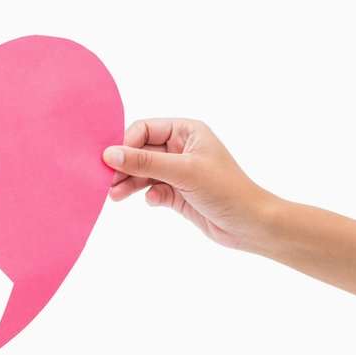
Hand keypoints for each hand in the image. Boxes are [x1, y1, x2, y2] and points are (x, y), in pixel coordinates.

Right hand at [102, 118, 278, 250]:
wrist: (249, 225)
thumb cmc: (225, 190)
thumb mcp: (183, 172)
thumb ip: (144, 162)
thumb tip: (109, 154)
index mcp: (186, 131)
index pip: (144, 129)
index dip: (126, 144)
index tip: (110, 161)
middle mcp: (180, 148)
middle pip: (139, 151)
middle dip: (124, 166)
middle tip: (106, 182)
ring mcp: (177, 171)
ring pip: (142, 172)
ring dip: (128, 183)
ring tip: (114, 196)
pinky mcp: (176, 193)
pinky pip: (151, 189)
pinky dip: (146, 195)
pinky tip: (152, 202)